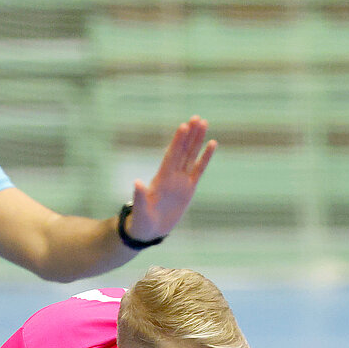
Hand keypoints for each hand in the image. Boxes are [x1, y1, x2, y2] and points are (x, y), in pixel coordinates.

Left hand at [128, 116, 216, 241]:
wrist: (149, 230)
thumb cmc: (141, 221)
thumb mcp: (140, 210)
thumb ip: (140, 196)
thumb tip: (137, 182)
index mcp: (160, 179)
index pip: (172, 156)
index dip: (177, 141)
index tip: (184, 126)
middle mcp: (171, 176)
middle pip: (183, 151)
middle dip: (189, 135)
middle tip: (197, 117)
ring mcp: (181, 180)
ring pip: (191, 156)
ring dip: (197, 140)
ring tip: (204, 123)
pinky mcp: (189, 188)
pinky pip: (199, 170)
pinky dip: (205, 157)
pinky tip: (212, 144)